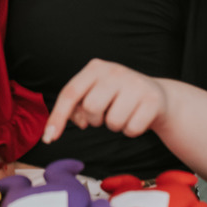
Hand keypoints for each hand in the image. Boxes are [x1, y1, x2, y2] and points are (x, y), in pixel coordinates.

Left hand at [43, 59, 168, 143]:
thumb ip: (77, 105)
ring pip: (112, 121)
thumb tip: (78, 120)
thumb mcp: (95, 93)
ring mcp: (135, 84)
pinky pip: (132, 129)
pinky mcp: (152, 100)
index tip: (49, 138)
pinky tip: (137, 117)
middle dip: (95, 119)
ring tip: (123, 113)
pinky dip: (131, 130)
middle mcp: (115, 71)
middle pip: (90, 108)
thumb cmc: (117, 97)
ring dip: (115, 126)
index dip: (58, 117)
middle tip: (105, 114)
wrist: (157, 96)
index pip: (70, 93)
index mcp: (96, 68)